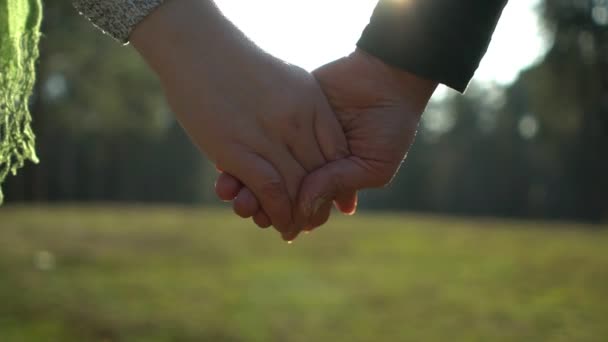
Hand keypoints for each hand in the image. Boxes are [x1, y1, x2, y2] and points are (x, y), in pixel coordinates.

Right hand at [130, 0, 350, 237]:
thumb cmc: (237, 64)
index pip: (335, 151)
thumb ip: (301, 107)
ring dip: (297, 215)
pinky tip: (275, 222)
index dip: (335, 180)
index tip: (333, 199)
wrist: (198, 49)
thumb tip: (307, 134)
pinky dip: (277, 211)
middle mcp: (296, 120)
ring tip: (294, 230)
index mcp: (312, 101)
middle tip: (314, 223)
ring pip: (297, 187)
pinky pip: (270, 189)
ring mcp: (269, 134)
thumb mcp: (284, 80)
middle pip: (319, 173)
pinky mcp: (238, 149)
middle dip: (319, 203)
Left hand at [216, 49, 436, 238]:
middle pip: (275, 188)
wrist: (387, 75)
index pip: (301, 204)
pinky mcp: (283, 111)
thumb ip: (337, 184)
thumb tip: (304, 208)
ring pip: (261, 165)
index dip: (287, 216)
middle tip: (247, 210)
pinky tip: (226, 165)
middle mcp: (307, 160)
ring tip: (232, 192)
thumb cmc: (391, 126)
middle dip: (259, 203)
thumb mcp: (372, 165)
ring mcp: (293, 136)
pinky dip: (241, 150)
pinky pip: (256, 134)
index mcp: (329, 178)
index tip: (277, 227)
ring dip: (244, 182)